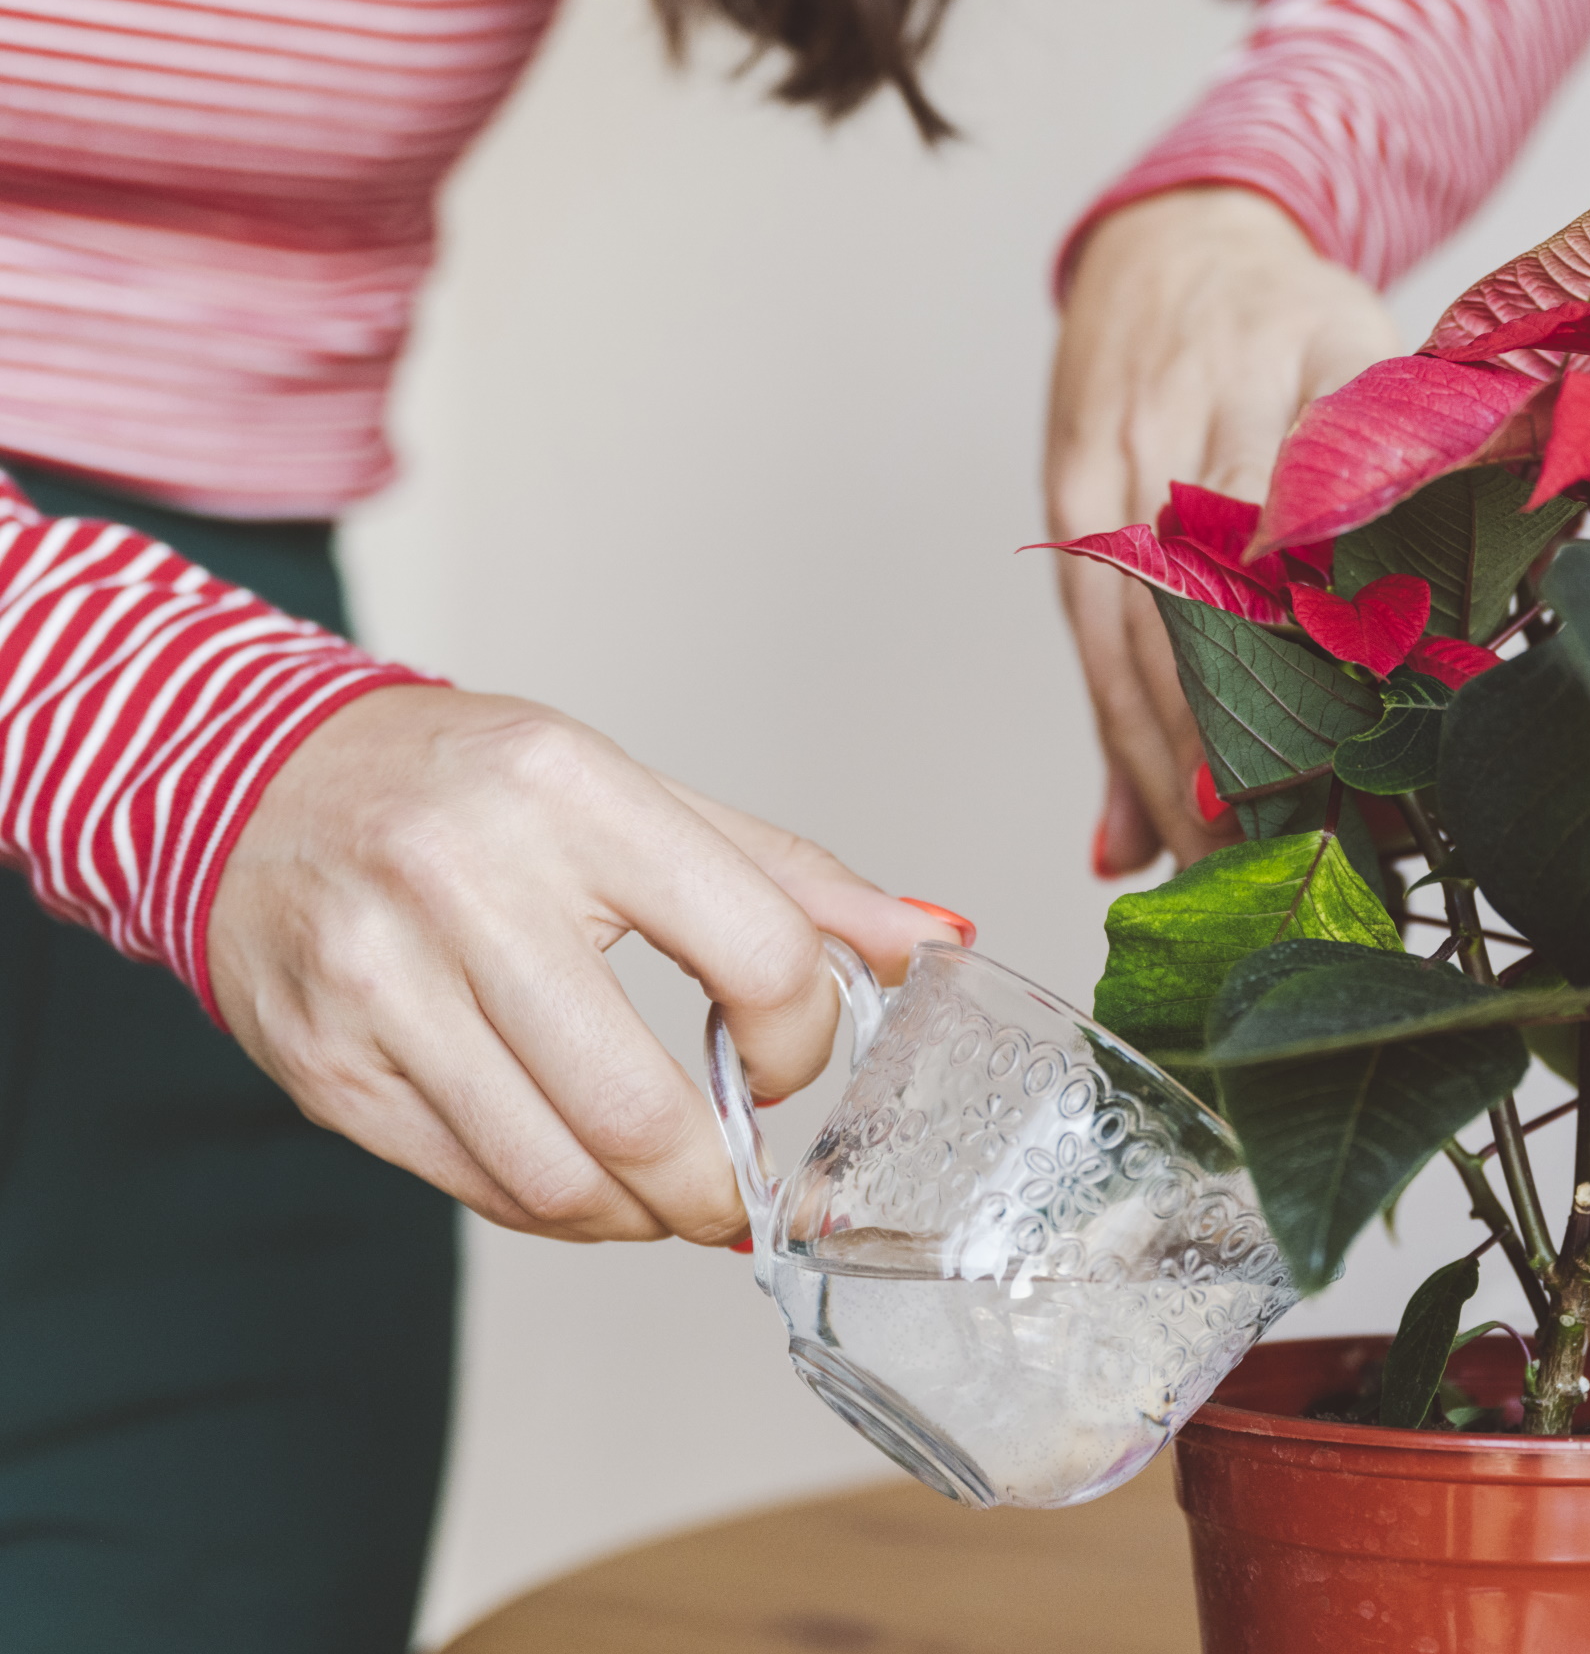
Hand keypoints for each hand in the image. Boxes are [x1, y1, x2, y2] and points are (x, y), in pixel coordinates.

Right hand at [207, 685, 950, 1243]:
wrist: (246, 782)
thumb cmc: (467, 785)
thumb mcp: (636, 792)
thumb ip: (788, 877)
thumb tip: (933, 941)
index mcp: (573, 793)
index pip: (756, 955)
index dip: (801, 1038)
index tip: (784, 1054)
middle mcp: (465, 882)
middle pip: (644, 1107)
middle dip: (719, 1184)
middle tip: (740, 1191)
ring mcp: (380, 984)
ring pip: (556, 1175)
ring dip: (642, 1217)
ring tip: (665, 1192)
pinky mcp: (326, 1069)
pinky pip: (475, 1188)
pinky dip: (556, 1210)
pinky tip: (583, 1179)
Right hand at [1047, 187, 1401, 874]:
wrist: (1180, 237)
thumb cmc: (1300, 319)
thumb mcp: (1384, 361)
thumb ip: (1416, 477)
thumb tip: (1486, 582)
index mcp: (1298, 376)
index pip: (1300, 535)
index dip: (1310, 661)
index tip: (1344, 773)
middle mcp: (1195, 419)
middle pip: (1201, 611)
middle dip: (1231, 754)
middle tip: (1280, 869)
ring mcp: (1117, 459)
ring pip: (1133, 642)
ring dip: (1166, 773)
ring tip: (1212, 879)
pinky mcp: (1070, 495)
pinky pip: (1089, 638)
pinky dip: (1115, 740)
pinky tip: (1135, 834)